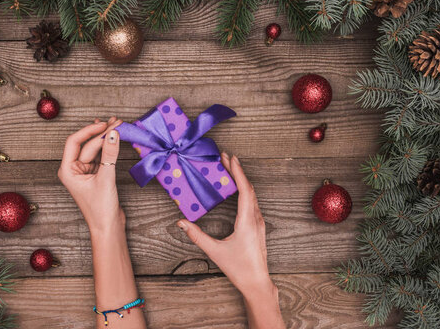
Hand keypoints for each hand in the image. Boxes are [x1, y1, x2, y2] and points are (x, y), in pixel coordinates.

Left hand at [58, 117, 123, 233]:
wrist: (108, 228)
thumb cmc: (101, 209)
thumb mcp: (106, 179)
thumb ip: (110, 155)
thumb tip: (114, 133)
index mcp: (67, 170)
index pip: (75, 142)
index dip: (89, 130)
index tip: (105, 124)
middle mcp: (73, 168)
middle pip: (87, 144)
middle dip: (101, 133)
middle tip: (117, 122)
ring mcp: (85, 171)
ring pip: (95, 148)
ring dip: (106, 137)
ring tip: (117, 124)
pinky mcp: (96, 173)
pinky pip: (101, 155)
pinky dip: (108, 146)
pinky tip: (114, 136)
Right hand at [177, 153, 274, 297]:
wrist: (257, 282)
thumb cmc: (238, 268)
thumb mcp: (214, 251)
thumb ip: (197, 236)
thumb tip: (181, 222)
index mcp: (247, 221)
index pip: (244, 190)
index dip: (238, 172)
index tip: (231, 158)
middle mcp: (256, 218)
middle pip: (249, 188)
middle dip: (238, 171)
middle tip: (226, 157)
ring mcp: (259, 222)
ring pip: (252, 195)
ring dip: (242, 180)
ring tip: (230, 168)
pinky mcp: (258, 226)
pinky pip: (253, 202)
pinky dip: (245, 190)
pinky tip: (237, 189)